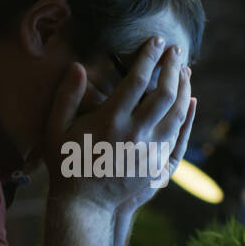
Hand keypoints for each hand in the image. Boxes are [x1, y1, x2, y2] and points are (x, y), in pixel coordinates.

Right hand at [43, 37, 192, 212]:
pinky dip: (187, 114)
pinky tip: (189, 99)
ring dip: (184, 88)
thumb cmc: (66, 163)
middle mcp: (134, 134)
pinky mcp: (158, 164)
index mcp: (110, 121)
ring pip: (177, 113)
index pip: (137, 80)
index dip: (149, 57)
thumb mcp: (56, 129)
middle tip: (176, 50)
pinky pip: (179, 134)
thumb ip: (66, 96)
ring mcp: (149, 151)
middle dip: (173, 68)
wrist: (84, 205)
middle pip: (164, 93)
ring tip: (185, 70)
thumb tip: (78, 66)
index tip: (156, 41)